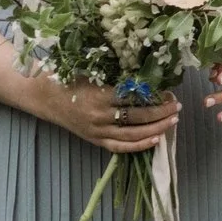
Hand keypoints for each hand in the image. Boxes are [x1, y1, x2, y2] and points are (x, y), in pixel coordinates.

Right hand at [37, 80, 178, 154]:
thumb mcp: (94, 73)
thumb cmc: (69, 78)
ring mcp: (97, 131)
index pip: (135, 99)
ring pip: (133, 135)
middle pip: (138, 118)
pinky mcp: (94, 140)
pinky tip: (156, 140)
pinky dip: (139, 146)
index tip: (169, 92)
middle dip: (161, 112)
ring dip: (156, 129)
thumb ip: (118, 78)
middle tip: (177, 106)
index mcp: (100, 95)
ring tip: (173, 121)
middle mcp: (100, 116)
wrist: (44, 96)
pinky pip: (120, 147)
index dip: (155, 97)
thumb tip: (149, 79)